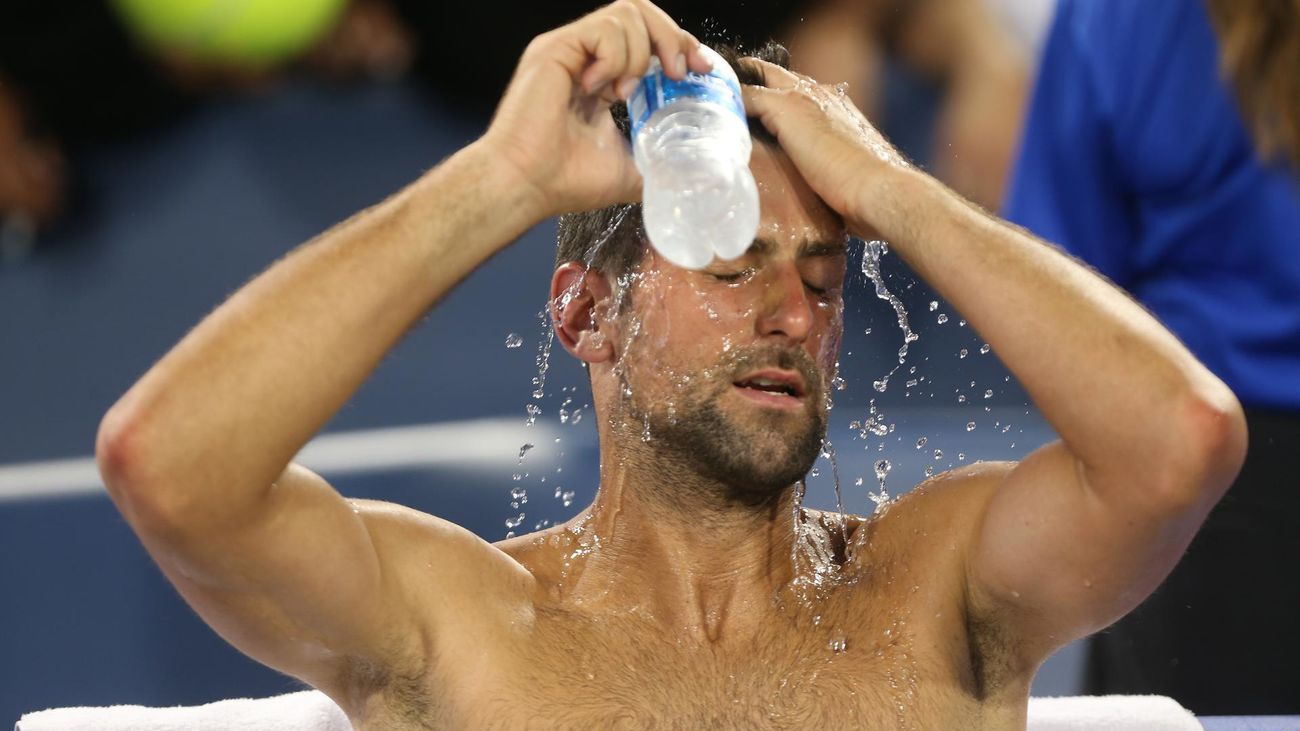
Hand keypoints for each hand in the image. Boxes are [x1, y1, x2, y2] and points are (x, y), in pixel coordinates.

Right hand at [478, 0, 712, 218]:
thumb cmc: (563, 181)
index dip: (679, 44)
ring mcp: (569, 50)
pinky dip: (616, 58)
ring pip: (626, 13)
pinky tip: (600, 89)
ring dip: (640, 53)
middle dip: (671, 36)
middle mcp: (585, 57)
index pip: (646, 38)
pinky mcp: (555, 49)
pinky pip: (604, 29)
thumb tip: (688, 169)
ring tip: (624, 93)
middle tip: (678, 72)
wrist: (526, 186)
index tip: (701, 68)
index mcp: (601, 77)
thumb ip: (656, 158)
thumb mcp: (628, 168)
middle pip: (640, 11)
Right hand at [740, 59, 906, 236]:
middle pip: (778, 93)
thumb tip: (733, 96)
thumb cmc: (836, 157)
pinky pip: (800, 147)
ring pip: (789, 119)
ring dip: (767, 122)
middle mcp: (822, 105)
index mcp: (810, 91)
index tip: (715, 89)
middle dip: (752, 96)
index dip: (739, 76)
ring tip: (742, 136)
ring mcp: (831, 132)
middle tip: (724, 111)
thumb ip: (759, 98)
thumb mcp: (789, 114)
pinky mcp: (834, 160)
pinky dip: (783, 147)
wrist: (875, 196)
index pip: (765, 73)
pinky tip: (773, 161)